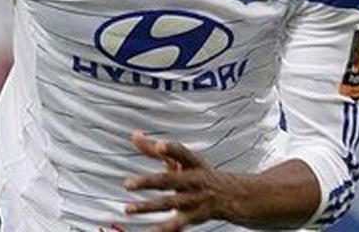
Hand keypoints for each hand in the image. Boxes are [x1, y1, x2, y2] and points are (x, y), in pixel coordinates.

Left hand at [123, 131, 242, 231]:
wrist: (230, 196)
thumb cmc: (197, 171)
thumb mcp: (181, 157)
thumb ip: (155, 147)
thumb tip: (134, 136)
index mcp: (192, 162)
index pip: (181, 153)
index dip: (171, 149)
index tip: (159, 146)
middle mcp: (194, 180)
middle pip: (169, 181)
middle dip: (148, 182)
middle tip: (127, 184)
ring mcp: (194, 200)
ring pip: (168, 203)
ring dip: (148, 207)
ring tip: (128, 209)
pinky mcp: (192, 216)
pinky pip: (176, 224)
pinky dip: (163, 229)